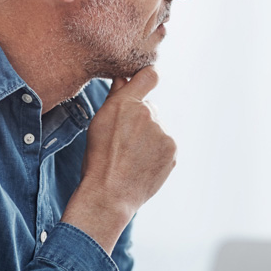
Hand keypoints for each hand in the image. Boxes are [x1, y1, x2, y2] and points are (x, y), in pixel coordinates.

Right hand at [62, 67, 175, 252]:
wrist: (109, 194)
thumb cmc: (98, 159)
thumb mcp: (99, 123)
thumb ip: (115, 97)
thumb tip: (123, 77)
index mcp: (126, 103)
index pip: (149, 76)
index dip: (147, 78)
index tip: (144, 83)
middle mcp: (148, 114)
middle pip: (149, 109)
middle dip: (140, 120)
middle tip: (124, 142)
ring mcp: (163, 133)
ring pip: (157, 129)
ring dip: (148, 139)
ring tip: (131, 158)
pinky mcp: (172, 151)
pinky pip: (164, 146)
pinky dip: (156, 154)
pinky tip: (141, 165)